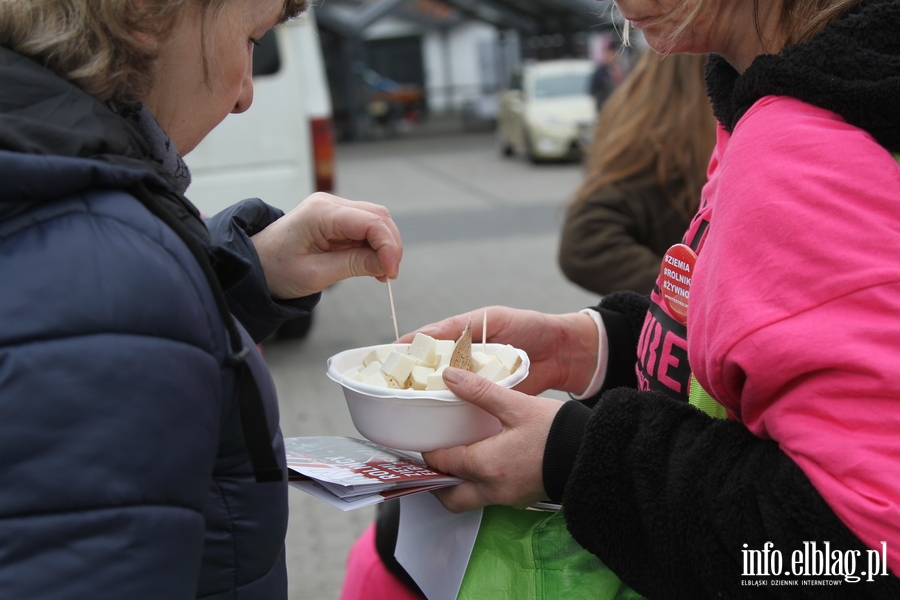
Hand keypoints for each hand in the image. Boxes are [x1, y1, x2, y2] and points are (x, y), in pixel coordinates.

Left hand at [251, 193, 401, 298]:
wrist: (254, 264)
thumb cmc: (276, 270)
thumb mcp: (315, 274)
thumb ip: (354, 265)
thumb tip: (386, 265)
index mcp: (320, 213)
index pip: (371, 222)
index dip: (388, 246)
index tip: (391, 273)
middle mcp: (329, 204)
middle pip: (378, 217)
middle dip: (390, 245)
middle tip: (389, 274)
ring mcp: (333, 209)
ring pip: (375, 221)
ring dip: (384, 246)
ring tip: (381, 273)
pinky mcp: (335, 219)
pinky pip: (365, 228)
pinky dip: (374, 246)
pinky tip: (374, 266)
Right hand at [399, 307, 598, 395]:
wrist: (565, 354)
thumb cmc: (530, 327)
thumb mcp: (492, 318)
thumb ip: (459, 326)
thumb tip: (426, 334)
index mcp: (459, 339)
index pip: (424, 346)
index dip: (403, 354)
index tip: (381, 362)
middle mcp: (462, 363)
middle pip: (427, 374)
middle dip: (407, 382)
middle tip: (388, 390)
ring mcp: (473, 385)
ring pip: (442, 394)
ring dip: (425, 401)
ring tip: (403, 408)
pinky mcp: (487, 403)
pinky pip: (464, 410)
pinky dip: (449, 415)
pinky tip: (435, 422)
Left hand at [422, 367, 563, 512]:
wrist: (592, 454)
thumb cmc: (557, 432)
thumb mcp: (516, 405)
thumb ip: (480, 391)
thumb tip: (450, 376)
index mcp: (487, 465)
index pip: (443, 463)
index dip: (429, 451)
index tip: (424, 441)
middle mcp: (493, 489)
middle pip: (450, 496)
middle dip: (436, 481)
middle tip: (431, 462)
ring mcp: (508, 498)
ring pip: (469, 500)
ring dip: (457, 485)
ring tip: (455, 461)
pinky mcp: (521, 499)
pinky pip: (489, 497)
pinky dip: (478, 484)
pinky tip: (483, 463)